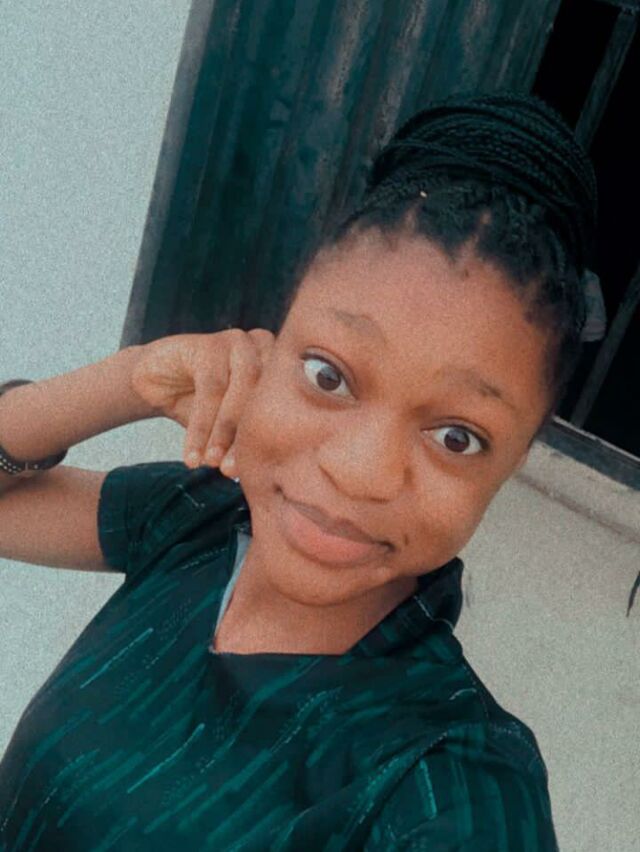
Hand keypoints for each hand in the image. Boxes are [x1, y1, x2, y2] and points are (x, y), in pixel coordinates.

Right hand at [130, 328, 274, 476]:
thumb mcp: (226, 426)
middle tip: (229, 470)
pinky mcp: (209, 343)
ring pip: (239, 390)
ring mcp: (238, 341)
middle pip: (264, 397)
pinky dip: (201, 426)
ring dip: (223, 432)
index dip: (267, 443)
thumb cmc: (199, 404)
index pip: (281, 406)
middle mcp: (265, 348)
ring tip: (210, 462)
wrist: (152, 382)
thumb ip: (244, 441)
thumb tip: (256, 473)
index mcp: (280, 366)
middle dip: (246, 438)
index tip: (252, 475)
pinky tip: (192, 452)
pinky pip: (210, 389)